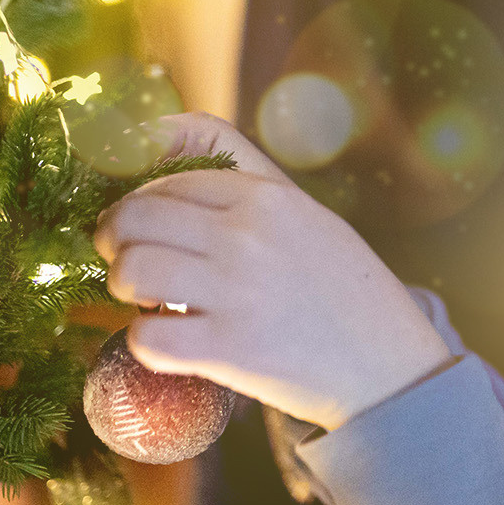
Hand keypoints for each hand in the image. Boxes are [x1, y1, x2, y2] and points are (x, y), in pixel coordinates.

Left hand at [93, 113, 456, 430]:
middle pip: (135, 217)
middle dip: (115, 239)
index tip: (139, 226)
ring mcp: (236, 291)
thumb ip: (243, 177)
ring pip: (131, 271)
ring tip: (146, 300)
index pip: (166, 180)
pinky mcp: (228, 348)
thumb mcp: (307, 214)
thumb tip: (155, 136)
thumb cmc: (344, 288)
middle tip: (125, 260)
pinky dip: (144, 343)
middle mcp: (247, 235)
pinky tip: (168, 341)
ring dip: (124, 287)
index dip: (137, 201)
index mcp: (267, 196)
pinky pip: (146, 337)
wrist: (388, 367)